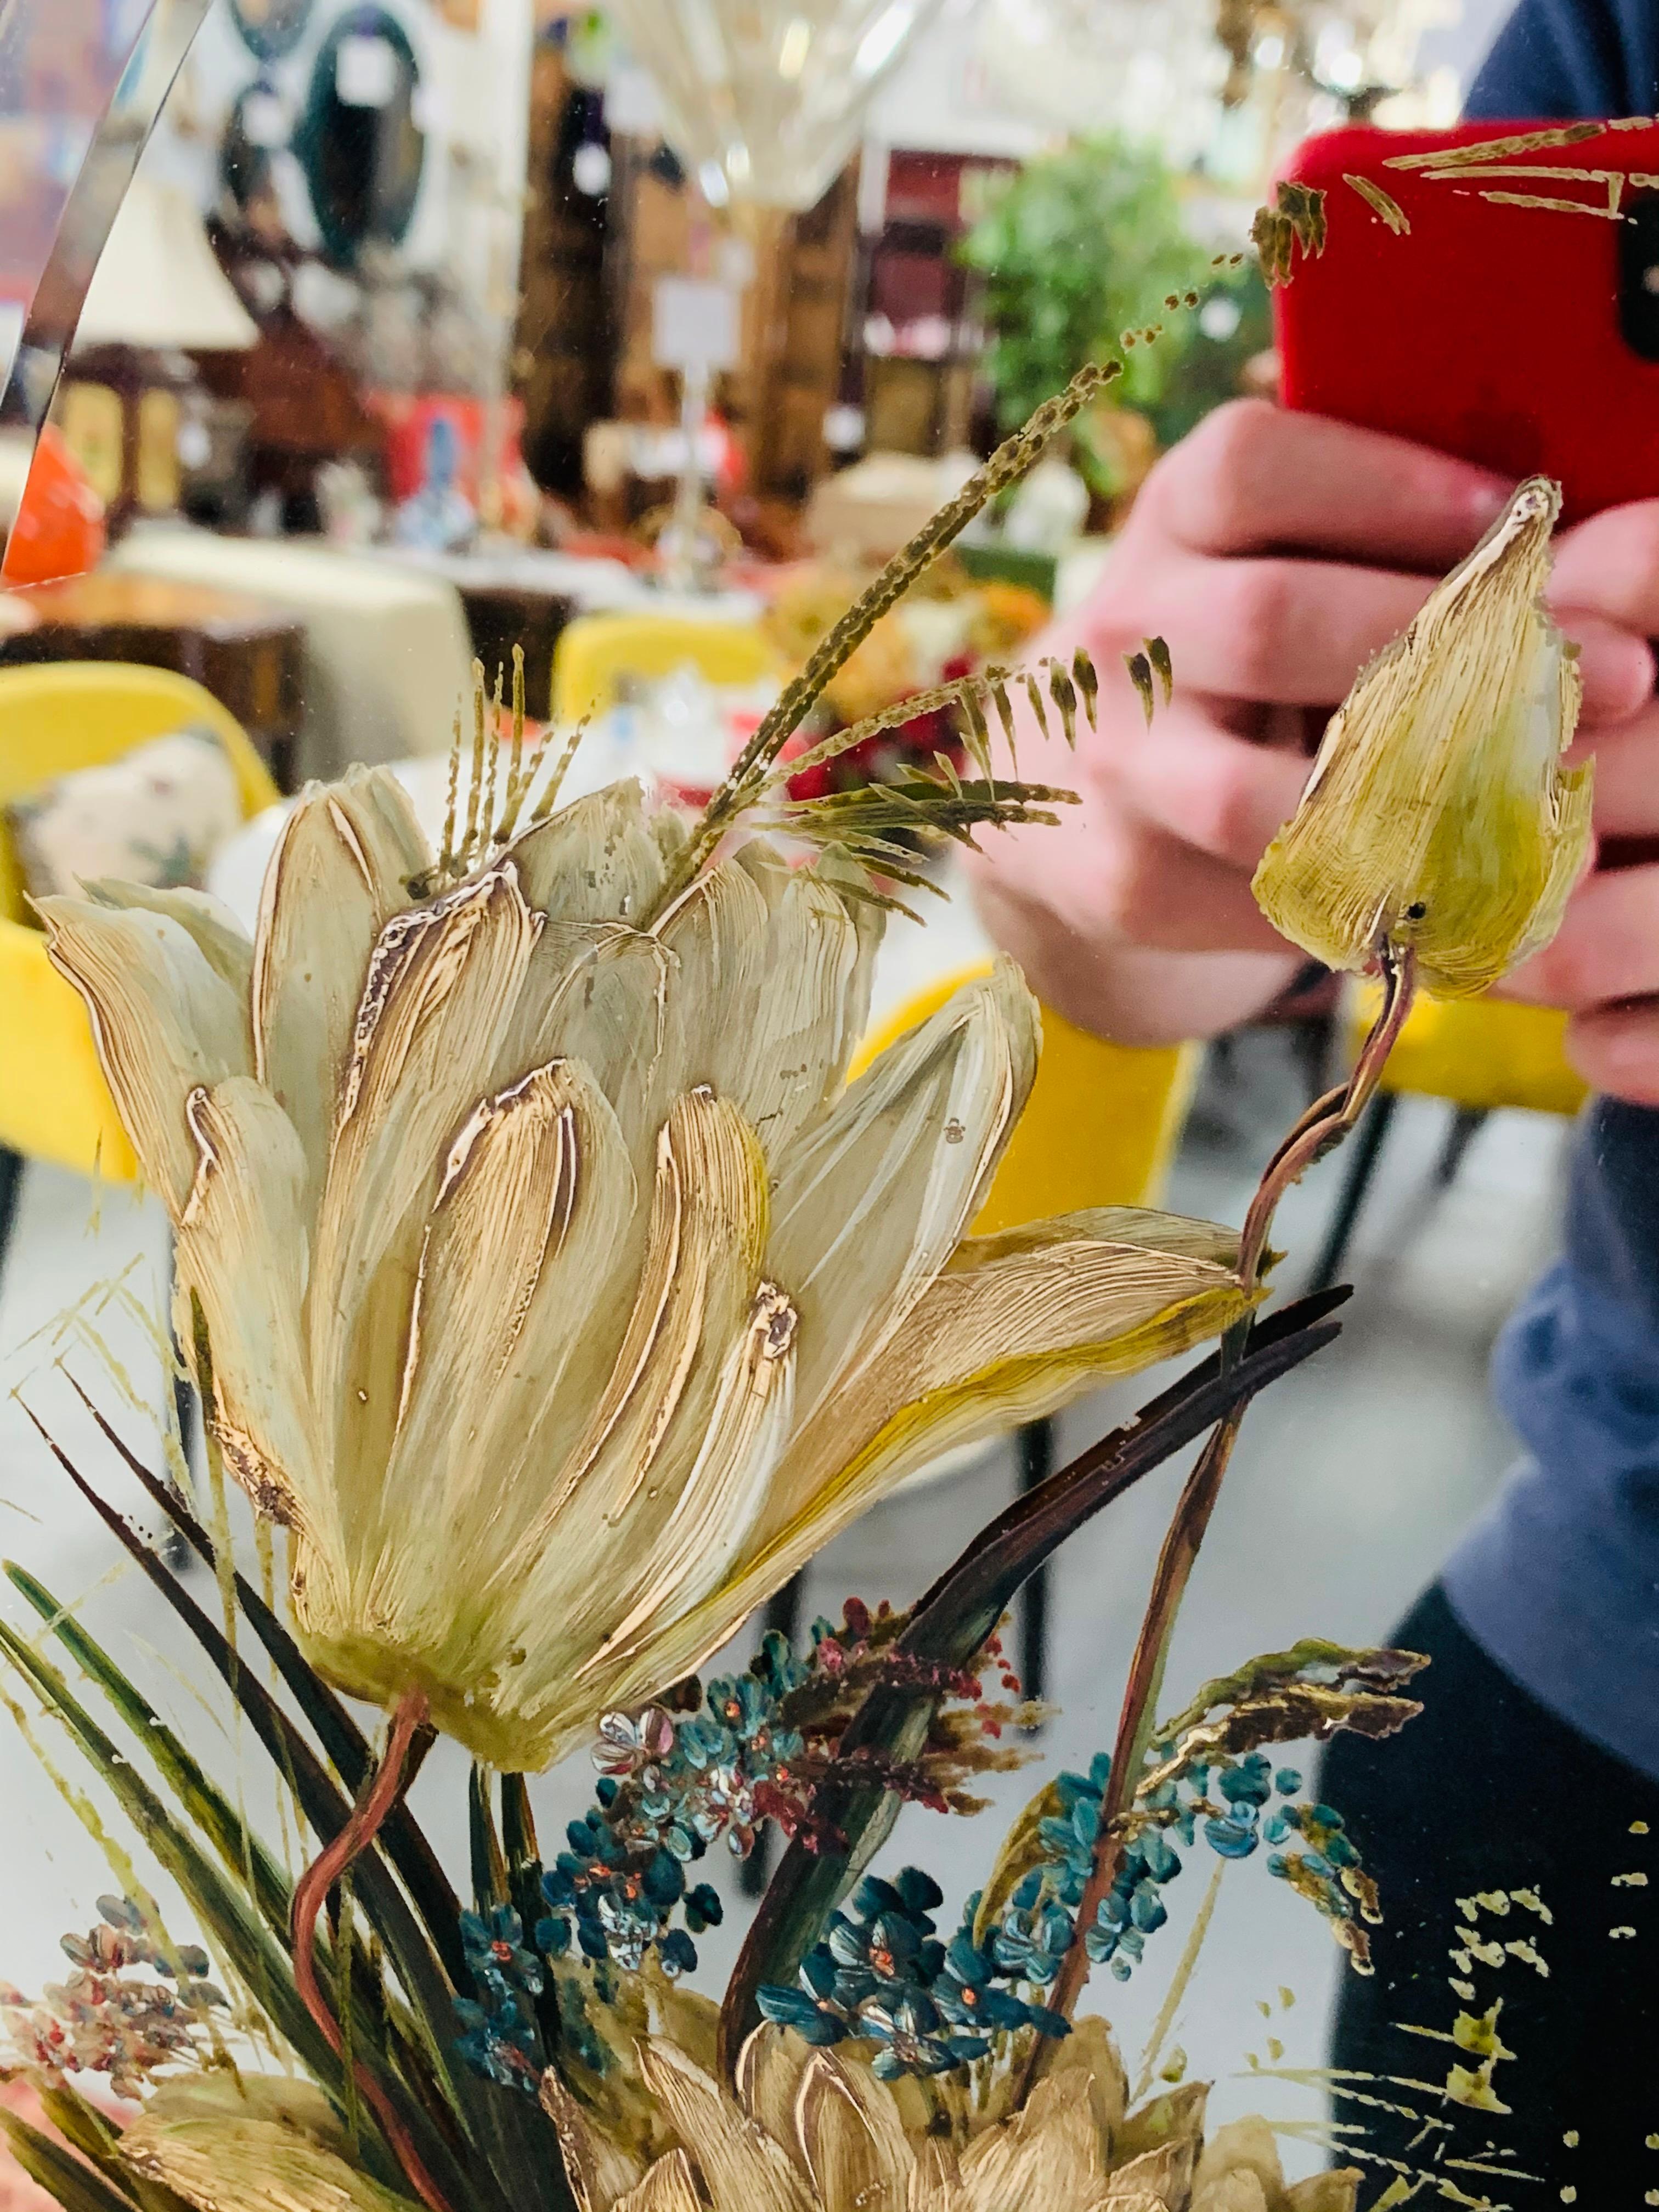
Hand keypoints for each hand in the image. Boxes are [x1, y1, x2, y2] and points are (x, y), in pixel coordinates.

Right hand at [969, 400, 1654, 1046]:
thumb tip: (1606, 545)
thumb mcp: (1283, 563)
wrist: (1083, 796)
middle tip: (1623, 673)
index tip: (1519, 516)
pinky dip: (1390, 894)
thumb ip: (1391, 544)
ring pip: (1262, 791)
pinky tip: (1484, 883)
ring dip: (1430, 796)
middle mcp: (1120, 635)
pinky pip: (1274, 893)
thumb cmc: (1245, 661)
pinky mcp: (1131, 879)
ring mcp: (1115, 765)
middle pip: (1273, 621)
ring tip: (1553, 793)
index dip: (1391, 485)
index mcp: (1169, 521)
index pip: (1249, 469)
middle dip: (1459, 646)